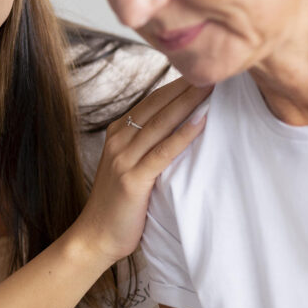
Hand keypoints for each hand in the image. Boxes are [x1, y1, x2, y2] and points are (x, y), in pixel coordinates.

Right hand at [74, 78, 211, 264]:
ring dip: (188, 103)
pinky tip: (201, 120)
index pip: (151, 102)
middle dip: (185, 87)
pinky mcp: (133, 179)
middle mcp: (118, 141)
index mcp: (117, 134)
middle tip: (212, 70)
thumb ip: (145, 148)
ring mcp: (123, 159)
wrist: (94, 236)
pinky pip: (163, 152)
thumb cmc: (117, 205)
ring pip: (161, 124)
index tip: (200, 72)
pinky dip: (183, 134)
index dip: (176, 86)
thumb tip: (176, 130)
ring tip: (211, 88)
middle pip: (157, 107)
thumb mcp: (127, 167)